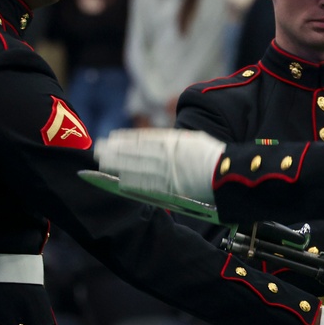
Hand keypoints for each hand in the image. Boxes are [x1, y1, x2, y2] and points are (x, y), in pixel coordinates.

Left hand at [94, 128, 224, 201]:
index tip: (112, 138)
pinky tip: (120, 180)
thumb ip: (173, 141)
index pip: (142, 139)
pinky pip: (147, 185)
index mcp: (171, 141)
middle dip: (115, 151)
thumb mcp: (192, 140)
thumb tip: (155, 142)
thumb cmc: (212, 156)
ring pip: (136, 167)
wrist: (225, 173)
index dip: (125, 139)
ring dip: (118, 164)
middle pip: (134, 152)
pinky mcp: (169, 187)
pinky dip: (132, 182)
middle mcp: (165, 154)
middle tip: (98, 149)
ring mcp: (166, 171)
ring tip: (103, 162)